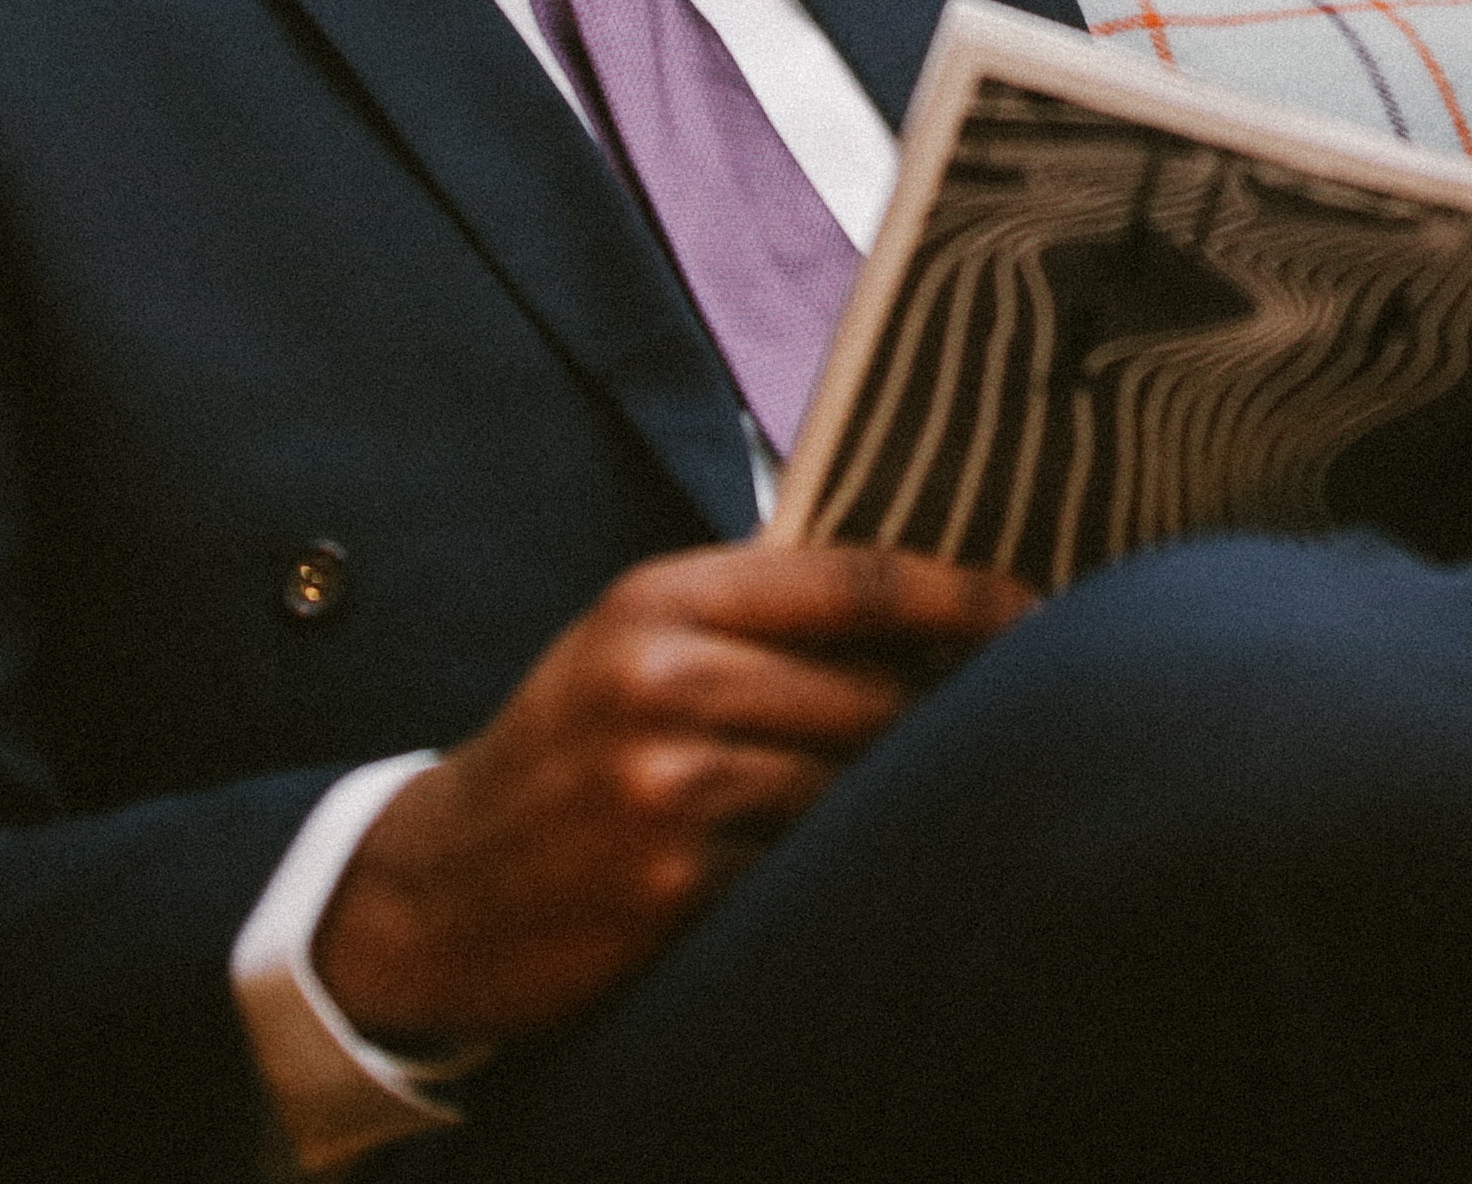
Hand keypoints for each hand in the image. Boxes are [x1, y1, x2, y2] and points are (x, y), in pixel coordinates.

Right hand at [310, 543, 1033, 1054]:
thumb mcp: (632, 645)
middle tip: (996, 738)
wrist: (430, 893)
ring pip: (852, 788)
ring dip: (890, 809)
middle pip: (876, 694)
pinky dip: (832, 879)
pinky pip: (808, 875)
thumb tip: (937, 605)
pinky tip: (829, 880)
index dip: (967, 597)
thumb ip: (758, 616)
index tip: (1040, 615)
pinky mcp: (671, 887)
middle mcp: (659, 677)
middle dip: (940, 725)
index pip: (856, 578)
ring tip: (910, 815)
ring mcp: (664, 787)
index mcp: (658, 598)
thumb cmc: (566, 754)